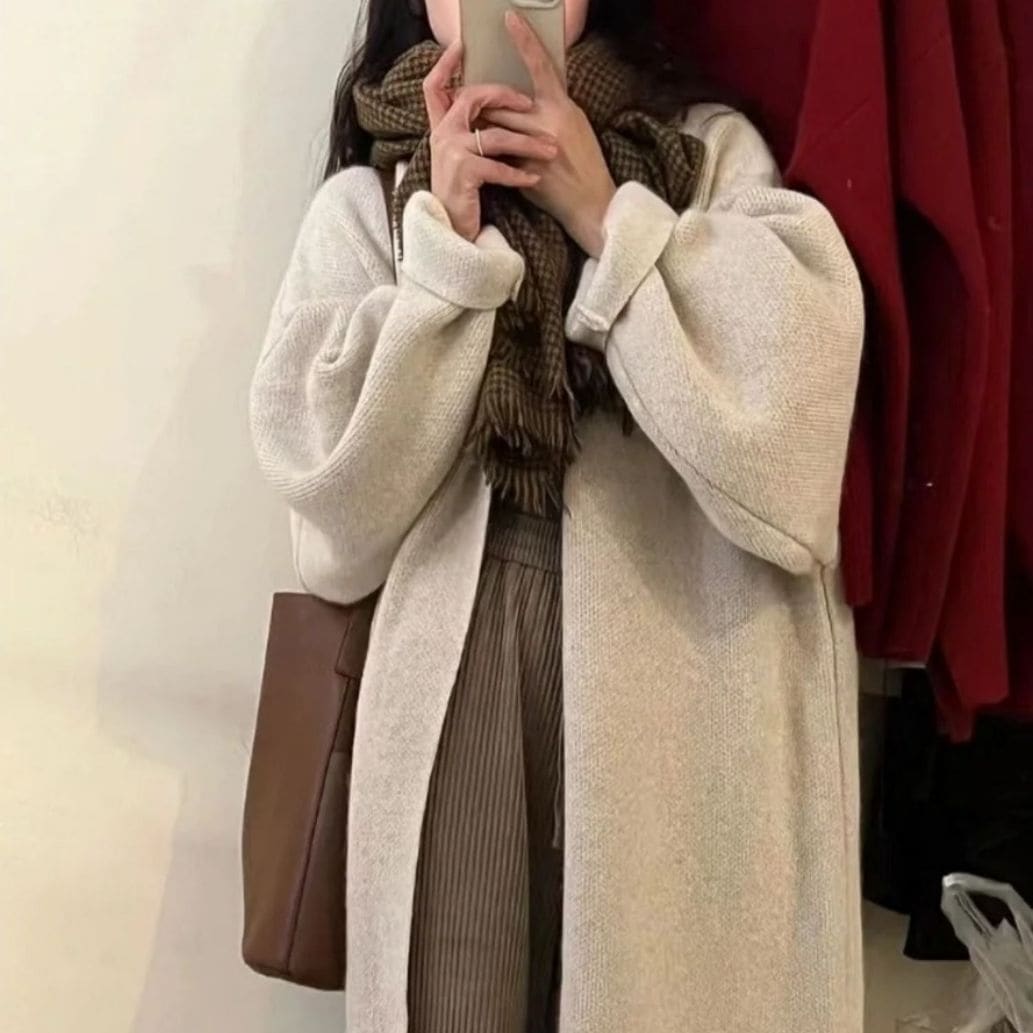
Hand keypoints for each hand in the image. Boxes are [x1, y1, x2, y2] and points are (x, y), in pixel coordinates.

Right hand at [424, 40, 559, 240]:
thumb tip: (500, 111)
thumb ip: (471, 133)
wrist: (450, 231)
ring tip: (550, 152)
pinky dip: (519, 175)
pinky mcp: (463, 173)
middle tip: (530, 105)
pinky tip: (534, 179)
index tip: (462, 47)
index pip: (434, 86)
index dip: (445, 64)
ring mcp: (451, 152)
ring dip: (528, 144)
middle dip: (505, 96)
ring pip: (497, 135)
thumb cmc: (463, 195)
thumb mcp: (463, 158)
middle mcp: (442, 135)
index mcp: (441, 128)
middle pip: (472, 97)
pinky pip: (499, 167)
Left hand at [481, 12, 616, 257]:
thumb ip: (549, 109)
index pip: (540, 65)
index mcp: (562, 105)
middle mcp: (548, 120)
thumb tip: (523, 98)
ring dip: (482, 128)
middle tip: (466, 95)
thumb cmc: (584, 163)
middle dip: (483, 101)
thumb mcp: (574, 125)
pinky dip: (492, 155)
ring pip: (494, 126)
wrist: (590, 203)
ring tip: (472, 131)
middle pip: (502, 100)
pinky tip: (490, 163)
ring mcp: (534, 143)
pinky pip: (498, 153)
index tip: (509, 19)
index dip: (524, 41)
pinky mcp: (523, 166)